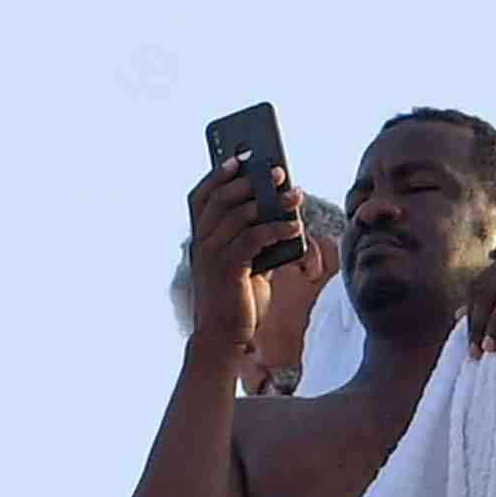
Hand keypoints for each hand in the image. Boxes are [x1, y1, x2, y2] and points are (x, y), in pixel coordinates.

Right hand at [179, 157, 297, 355]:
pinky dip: (275, 229)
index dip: (216, 175)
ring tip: (295, 195)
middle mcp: (201, 244)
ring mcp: (212, 257)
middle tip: (278, 171)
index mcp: (200, 239)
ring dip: (271, 202)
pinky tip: (294, 227)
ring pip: (239, 216)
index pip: (200, 197)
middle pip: (221, 199)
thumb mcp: (244, 263)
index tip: (238, 158)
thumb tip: (280, 214)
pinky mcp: (228, 271)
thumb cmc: (235, 299)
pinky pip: (252, 239)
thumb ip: (253, 240)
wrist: (224, 337)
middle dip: (250, 181)